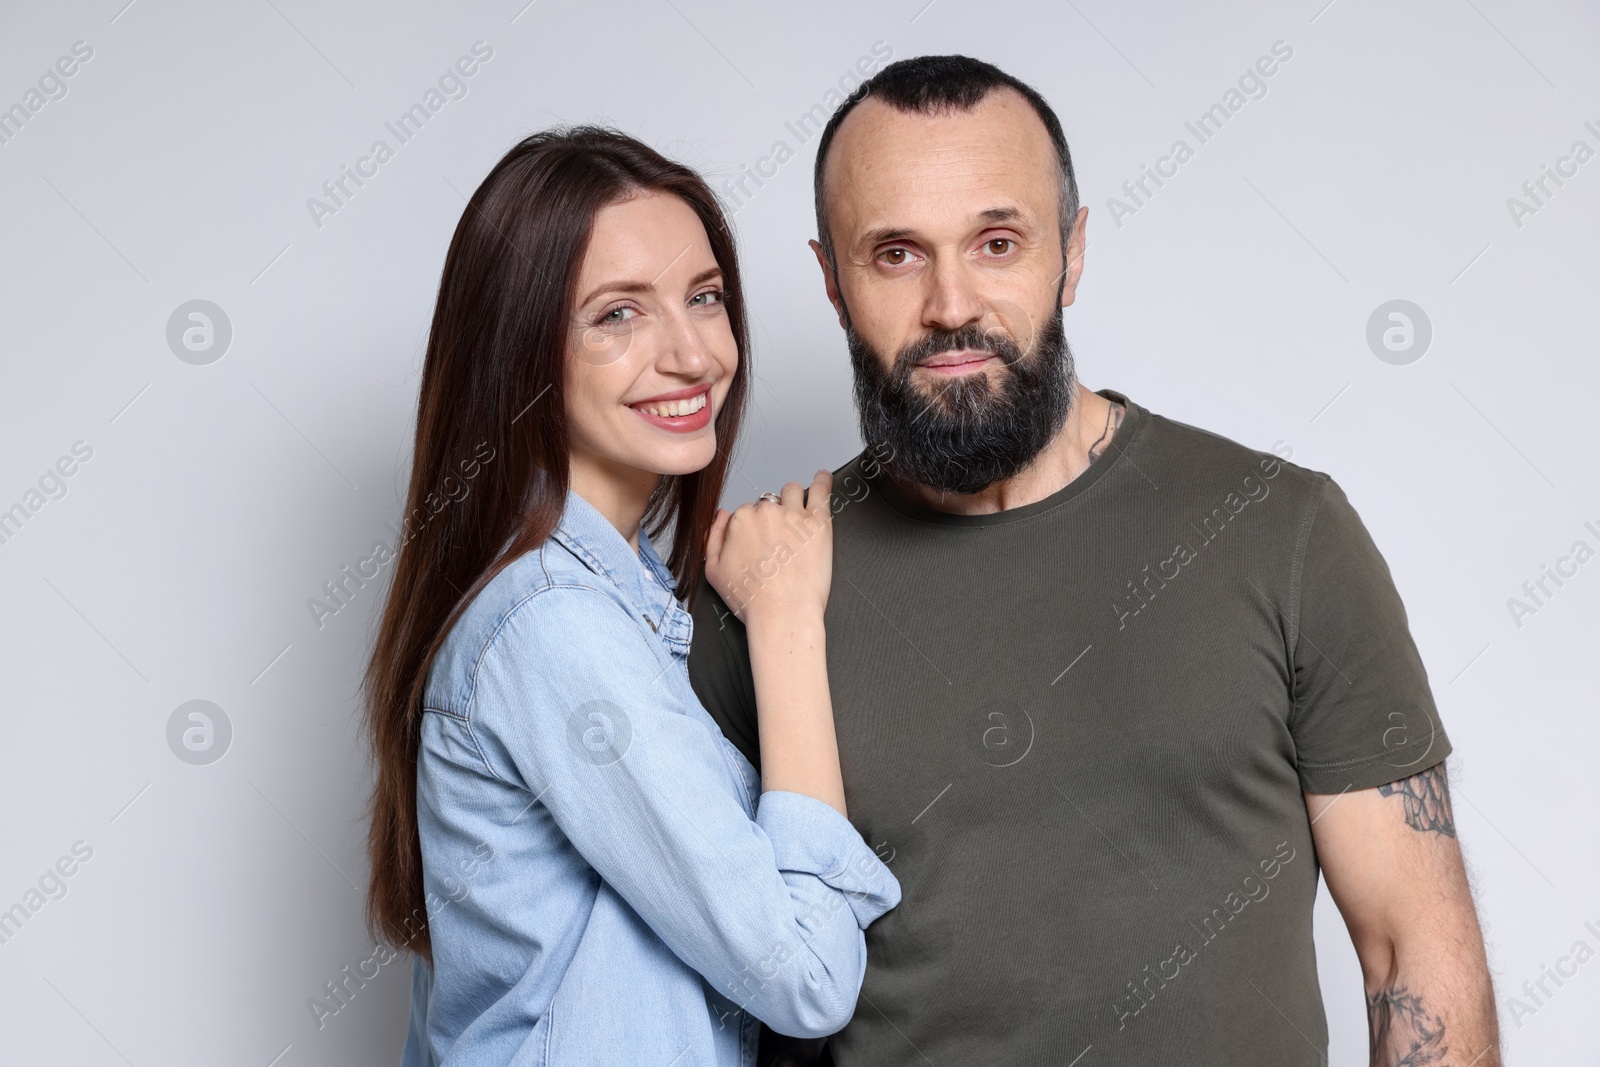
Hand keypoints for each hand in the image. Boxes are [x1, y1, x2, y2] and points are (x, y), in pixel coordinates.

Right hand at [705, 470, 832, 625]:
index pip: (747, 513)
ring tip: (798, 515)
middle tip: (779, 543)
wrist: (782, 614)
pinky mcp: (818, 522)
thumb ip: (713, 537)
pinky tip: (823, 478)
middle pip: (769, 503)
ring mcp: (793, 514)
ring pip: (792, 492)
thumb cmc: (753, 599)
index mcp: (739, 520)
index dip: (754, 530)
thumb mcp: (714, 572)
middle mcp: (765, 512)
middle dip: (772, 517)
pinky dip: (822, 481)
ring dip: (793, 500)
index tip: (761, 545)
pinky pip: (821, 490)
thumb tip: (720, 515)